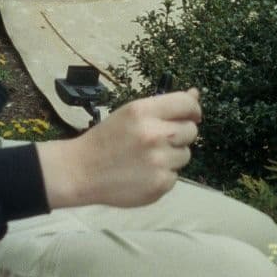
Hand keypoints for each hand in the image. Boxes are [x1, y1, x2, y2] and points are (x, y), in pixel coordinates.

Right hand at [36, 88, 200, 209]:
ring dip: (171, 155)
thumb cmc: (106, 140)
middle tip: (158, 140)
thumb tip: (195, 93)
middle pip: (191, 130)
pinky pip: (175, 175)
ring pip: (185, 154)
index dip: (193, 109)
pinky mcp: (160, 183)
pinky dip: (163, 174)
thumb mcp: (129, 113)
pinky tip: (143, 173)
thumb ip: (163, 106)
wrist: (81, 171)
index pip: (187, 103)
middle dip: (179, 134)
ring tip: (146, 158)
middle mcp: (153, 134)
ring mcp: (158, 161)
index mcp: (143, 111)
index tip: (191, 115)